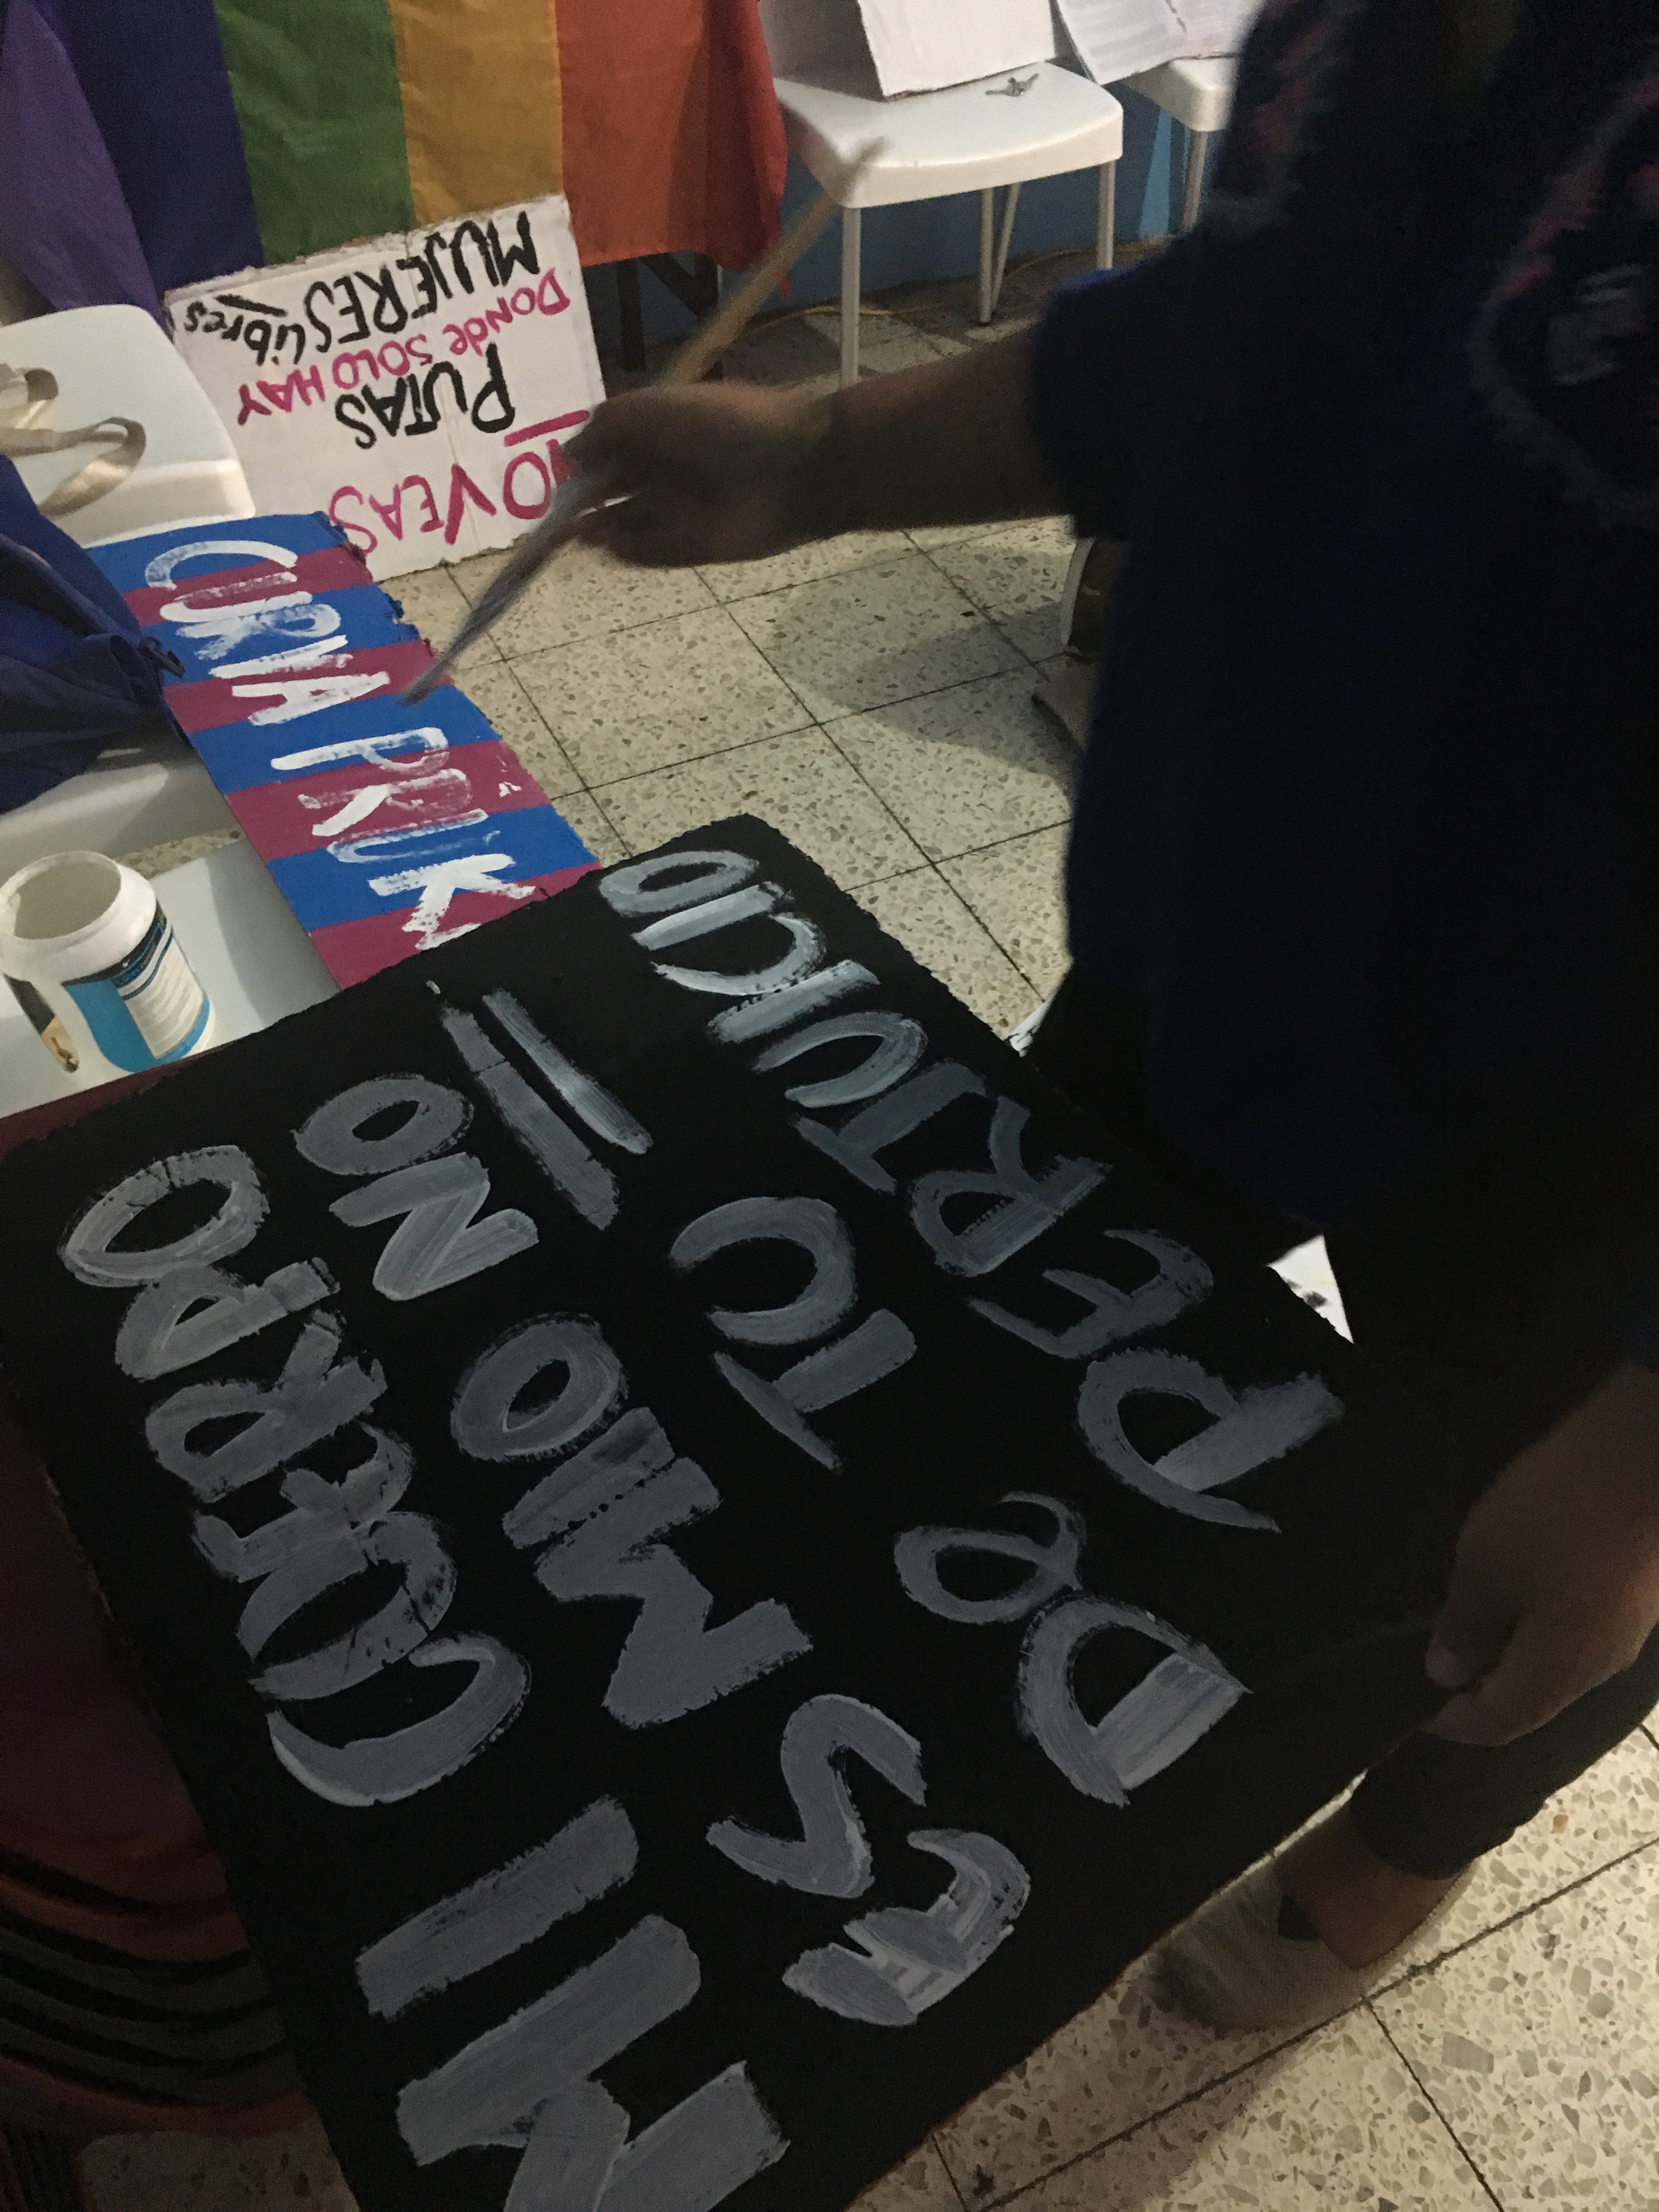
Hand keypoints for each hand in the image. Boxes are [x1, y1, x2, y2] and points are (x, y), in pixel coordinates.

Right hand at [569, 384, 828, 569]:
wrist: (791, 469)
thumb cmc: (723, 425)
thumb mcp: (655, 407)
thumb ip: (606, 424)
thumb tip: (569, 453)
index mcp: (662, 430)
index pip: (611, 446)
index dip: (582, 459)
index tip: (558, 470)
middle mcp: (668, 470)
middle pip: (614, 488)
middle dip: (583, 498)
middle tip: (552, 510)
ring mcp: (679, 511)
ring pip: (626, 522)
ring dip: (597, 527)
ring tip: (568, 531)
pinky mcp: (690, 547)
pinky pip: (647, 552)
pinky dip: (623, 549)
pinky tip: (602, 543)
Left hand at [1426, 1361, 1658, 1744]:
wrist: (1647, 1452)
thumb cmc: (1559, 1512)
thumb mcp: (1488, 1563)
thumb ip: (1465, 1625)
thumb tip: (1446, 1675)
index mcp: (1561, 1670)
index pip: (1499, 1724)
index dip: (1452, 1722)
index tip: (1412, 1706)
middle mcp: (1600, 1664)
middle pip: (1531, 1700)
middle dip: (1479, 1689)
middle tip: (1434, 1658)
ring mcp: (1624, 1628)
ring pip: (1555, 1664)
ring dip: (1509, 1653)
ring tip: (1466, 1618)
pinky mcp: (1635, 1593)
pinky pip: (1575, 1629)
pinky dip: (1536, 1623)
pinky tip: (1514, 1585)